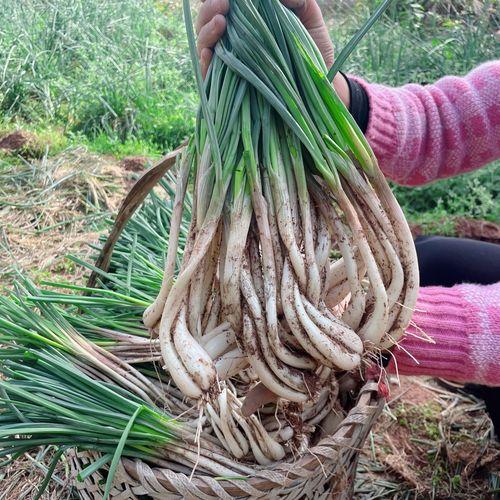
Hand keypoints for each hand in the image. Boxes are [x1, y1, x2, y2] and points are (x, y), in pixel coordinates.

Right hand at [196, 0, 349, 106]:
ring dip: (206, 30)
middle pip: (209, 23)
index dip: (219, 1)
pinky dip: (204, 61)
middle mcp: (236, 45)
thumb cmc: (314, 56)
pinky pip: (207, 74)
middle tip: (223, 3)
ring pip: (205, 45)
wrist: (320, 91)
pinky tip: (208, 52)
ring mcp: (230, 67)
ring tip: (220, 21)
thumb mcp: (310, 20)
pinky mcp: (228, 90)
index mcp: (250, 27)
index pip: (225, 10)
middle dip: (210, 8)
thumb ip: (298, 1)